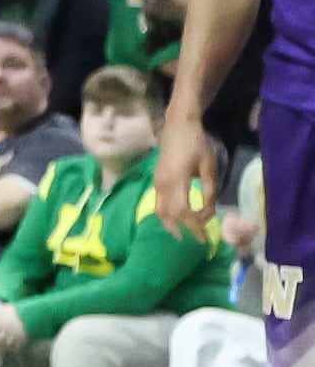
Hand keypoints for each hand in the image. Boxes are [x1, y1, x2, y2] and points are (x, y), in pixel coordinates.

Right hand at [160, 109, 220, 237]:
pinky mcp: (156, 180)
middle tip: (199, 239)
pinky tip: (177, 218)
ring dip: (171, 225)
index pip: (183, 211)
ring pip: (159, 211)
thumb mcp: (209, 167)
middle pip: (170, 215)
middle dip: (185, 229)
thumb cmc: (197, 145)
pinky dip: (166, 215)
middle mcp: (163, 183)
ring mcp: (157, 182)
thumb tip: (210, 210)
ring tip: (183, 235)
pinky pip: (158, 203)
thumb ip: (209, 190)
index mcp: (177, 180)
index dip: (196, 223)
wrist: (178, 127)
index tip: (210, 228)